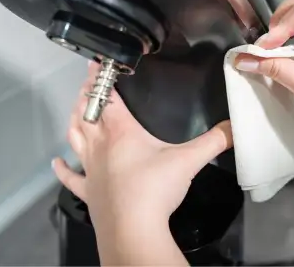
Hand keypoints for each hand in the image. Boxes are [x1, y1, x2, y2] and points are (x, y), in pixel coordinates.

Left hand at [51, 62, 232, 264]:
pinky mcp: (87, 191)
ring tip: (76, 110)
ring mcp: (90, 169)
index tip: (97, 64)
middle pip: (86, 113)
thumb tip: (236, 126)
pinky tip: (57, 162)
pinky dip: (62, 169)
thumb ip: (215, 141)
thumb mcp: (190, 160)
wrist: (133, 229)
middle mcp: (100, 145)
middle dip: (86, 96)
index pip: (107, 97)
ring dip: (74, 121)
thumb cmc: (156, 189)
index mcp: (121, 132)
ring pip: (75, 137)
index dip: (101, 79)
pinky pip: (71, 177)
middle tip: (89, 85)